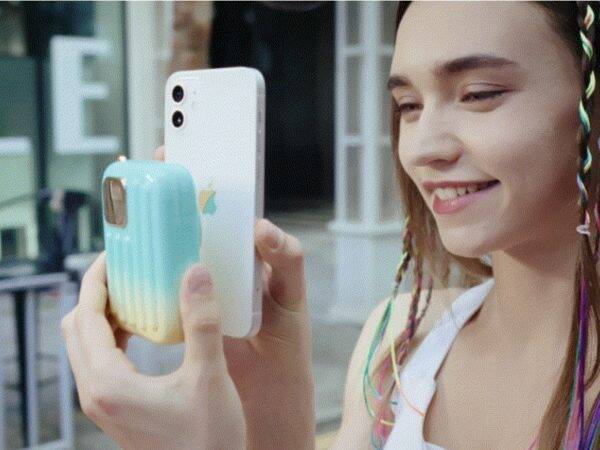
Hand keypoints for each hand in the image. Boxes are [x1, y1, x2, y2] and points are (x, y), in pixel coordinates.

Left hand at [61, 254, 244, 449]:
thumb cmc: (208, 441)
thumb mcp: (210, 377)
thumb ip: (201, 323)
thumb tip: (195, 273)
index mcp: (109, 383)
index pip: (85, 316)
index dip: (95, 280)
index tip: (113, 255)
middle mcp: (96, 394)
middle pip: (77, 328)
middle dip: (96, 293)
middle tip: (124, 268)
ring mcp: (104, 404)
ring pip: (86, 346)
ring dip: (103, 314)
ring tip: (133, 291)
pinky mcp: (116, 409)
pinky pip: (100, 362)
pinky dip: (113, 336)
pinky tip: (142, 327)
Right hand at [155, 146, 315, 449]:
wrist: (268, 386)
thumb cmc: (286, 336)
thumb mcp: (293, 295)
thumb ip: (287, 260)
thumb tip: (260, 227)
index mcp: (247, 251)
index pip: (223, 205)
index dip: (204, 174)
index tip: (184, 148)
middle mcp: (220, 261)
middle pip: (190, 219)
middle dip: (169, 191)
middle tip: (149, 169)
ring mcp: (199, 282)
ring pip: (171, 247)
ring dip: (151, 227)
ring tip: (131, 207)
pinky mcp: (182, 306)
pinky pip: (162, 282)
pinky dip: (147, 268)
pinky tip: (132, 258)